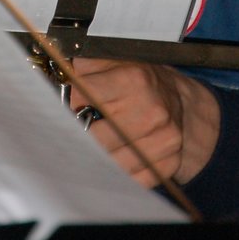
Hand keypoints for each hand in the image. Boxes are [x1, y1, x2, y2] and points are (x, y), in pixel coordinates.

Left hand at [70, 58, 220, 187]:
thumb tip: (62, 74)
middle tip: (83, 126)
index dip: (74, 102)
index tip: (75, 103)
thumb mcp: (113, 61)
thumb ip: (85, 65)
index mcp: (135, 79)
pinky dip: (119, 172)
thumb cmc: (138, 80)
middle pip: (95, 135)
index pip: (83, 98)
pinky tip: (117, 157)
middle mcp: (152, 111)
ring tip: (98, 143)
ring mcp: (163, 140)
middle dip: (83, 131)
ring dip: (98, 155)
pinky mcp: (167, 164)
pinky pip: (130, 178)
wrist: (176, 100)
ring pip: (110, 161)